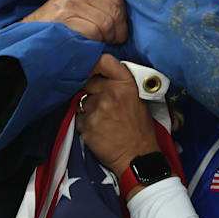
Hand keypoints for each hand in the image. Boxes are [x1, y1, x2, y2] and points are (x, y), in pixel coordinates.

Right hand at [22, 0, 126, 43]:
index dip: (123, 16)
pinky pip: (94, 32)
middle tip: (115, 38)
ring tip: (104, 40)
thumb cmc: (61, 11)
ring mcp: (70, 3)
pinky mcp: (65, 19)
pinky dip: (97, 41)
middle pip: (114, 11)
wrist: (35, 27)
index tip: (120, 26)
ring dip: (109, 37)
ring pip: (106, 24)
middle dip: (119, 29)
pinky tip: (92, 42)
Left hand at [75, 54, 160, 175]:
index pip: (104, 60)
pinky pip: (79, 118)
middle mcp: (111, 92)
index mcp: (126, 84)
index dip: (95, 64)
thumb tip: (102, 75)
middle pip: (89, 82)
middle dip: (92, 92)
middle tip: (103, 105)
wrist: (137, 156)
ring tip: (104, 121)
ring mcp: (97, 108)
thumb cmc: (139, 129)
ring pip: (82, 102)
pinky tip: (99, 131)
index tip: (94, 72)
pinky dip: (86, 124)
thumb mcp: (138, 100)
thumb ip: (120, 85)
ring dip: (88, 110)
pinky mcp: (87, 124)